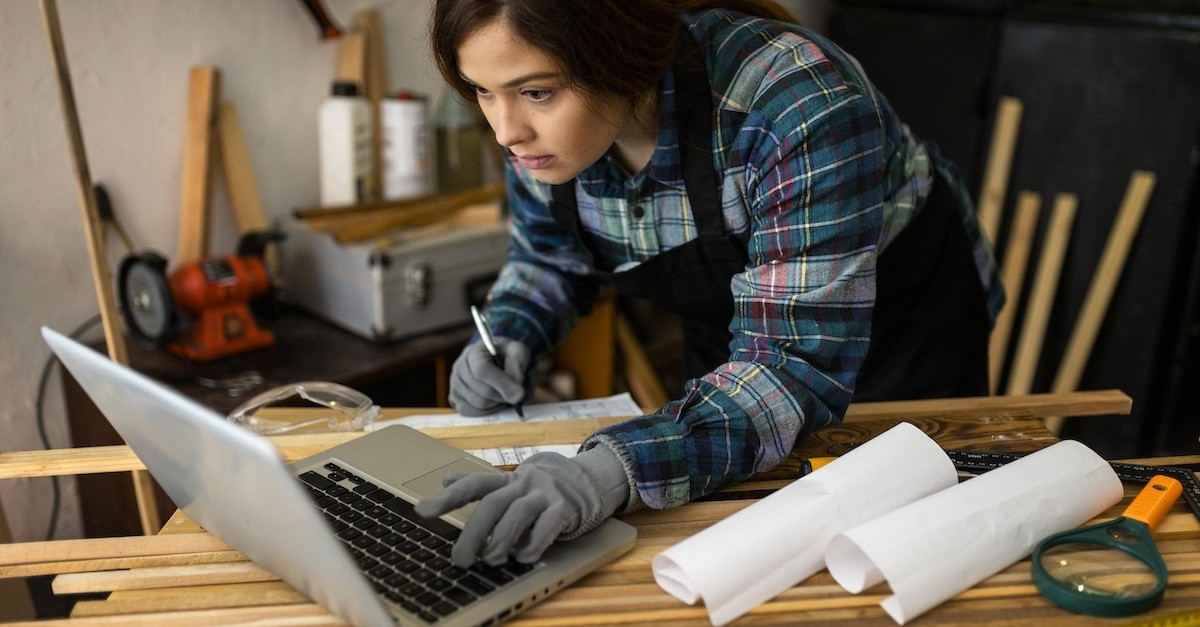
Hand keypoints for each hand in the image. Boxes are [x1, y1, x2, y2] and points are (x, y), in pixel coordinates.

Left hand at [414, 447, 627, 567]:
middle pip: (493, 503)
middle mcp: (523, 482)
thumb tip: (445, 479)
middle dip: (473, 534)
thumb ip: (478, 485)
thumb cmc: (534, 493)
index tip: (422, 511)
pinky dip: (532, 545)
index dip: (448, 498)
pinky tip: (522, 558)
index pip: (473, 484)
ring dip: (501, 541)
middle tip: (460, 559)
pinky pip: (546, 527)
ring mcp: (544, 494)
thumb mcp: (507, 486)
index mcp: (506, 479)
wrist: (580, 485)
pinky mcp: (563, 509)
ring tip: (491, 559)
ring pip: (518, 514)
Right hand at [448, 337, 529, 415]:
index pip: (482, 371)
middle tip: (514, 391)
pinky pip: (473, 412)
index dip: (502, 384)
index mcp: (473, 353)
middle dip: (503, 395)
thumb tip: (515, 391)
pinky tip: (494, 401)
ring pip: (479, 404)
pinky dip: (488, 411)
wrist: (493, 360)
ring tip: (503, 393)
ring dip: (497, 403)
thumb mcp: (517, 352)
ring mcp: (455, 385)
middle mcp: (459, 368)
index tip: (519, 394)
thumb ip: (518, 365)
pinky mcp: (456, 400)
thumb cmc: (506, 355)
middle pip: (483, 391)